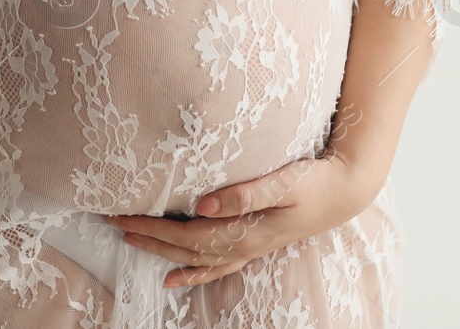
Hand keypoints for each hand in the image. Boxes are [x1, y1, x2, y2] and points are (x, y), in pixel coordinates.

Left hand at [104, 150, 381, 288]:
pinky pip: (217, 266)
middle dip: (148, 236)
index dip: (153, 226)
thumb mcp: (283, 181)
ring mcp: (249, 248)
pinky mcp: (255, 244)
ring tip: (131, 243)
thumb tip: (203, 203)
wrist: (345, 191)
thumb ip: (245, 192)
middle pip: (185, 247)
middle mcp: (243, 245)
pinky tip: (174, 279)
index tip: (123, 214)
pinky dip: (193, 274)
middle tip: (114, 222)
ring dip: (162, 251)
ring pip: (196, 258)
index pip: (187, 233)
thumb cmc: (315, 181)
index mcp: (245, 230)